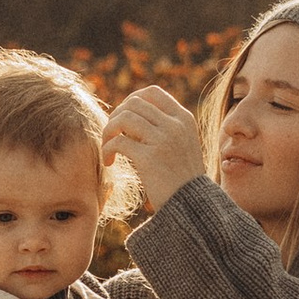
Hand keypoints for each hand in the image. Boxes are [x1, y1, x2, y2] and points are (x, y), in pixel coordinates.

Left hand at [103, 83, 206, 212]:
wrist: (192, 205)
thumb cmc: (181, 178)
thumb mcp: (181, 144)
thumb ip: (164, 127)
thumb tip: (129, 113)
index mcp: (184, 119)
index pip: (152, 93)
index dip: (131, 100)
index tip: (123, 118)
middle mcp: (175, 125)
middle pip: (133, 103)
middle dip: (116, 116)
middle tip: (111, 135)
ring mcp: (163, 140)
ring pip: (123, 118)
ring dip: (108, 131)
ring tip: (108, 148)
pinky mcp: (150, 158)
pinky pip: (118, 142)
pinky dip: (107, 150)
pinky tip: (109, 162)